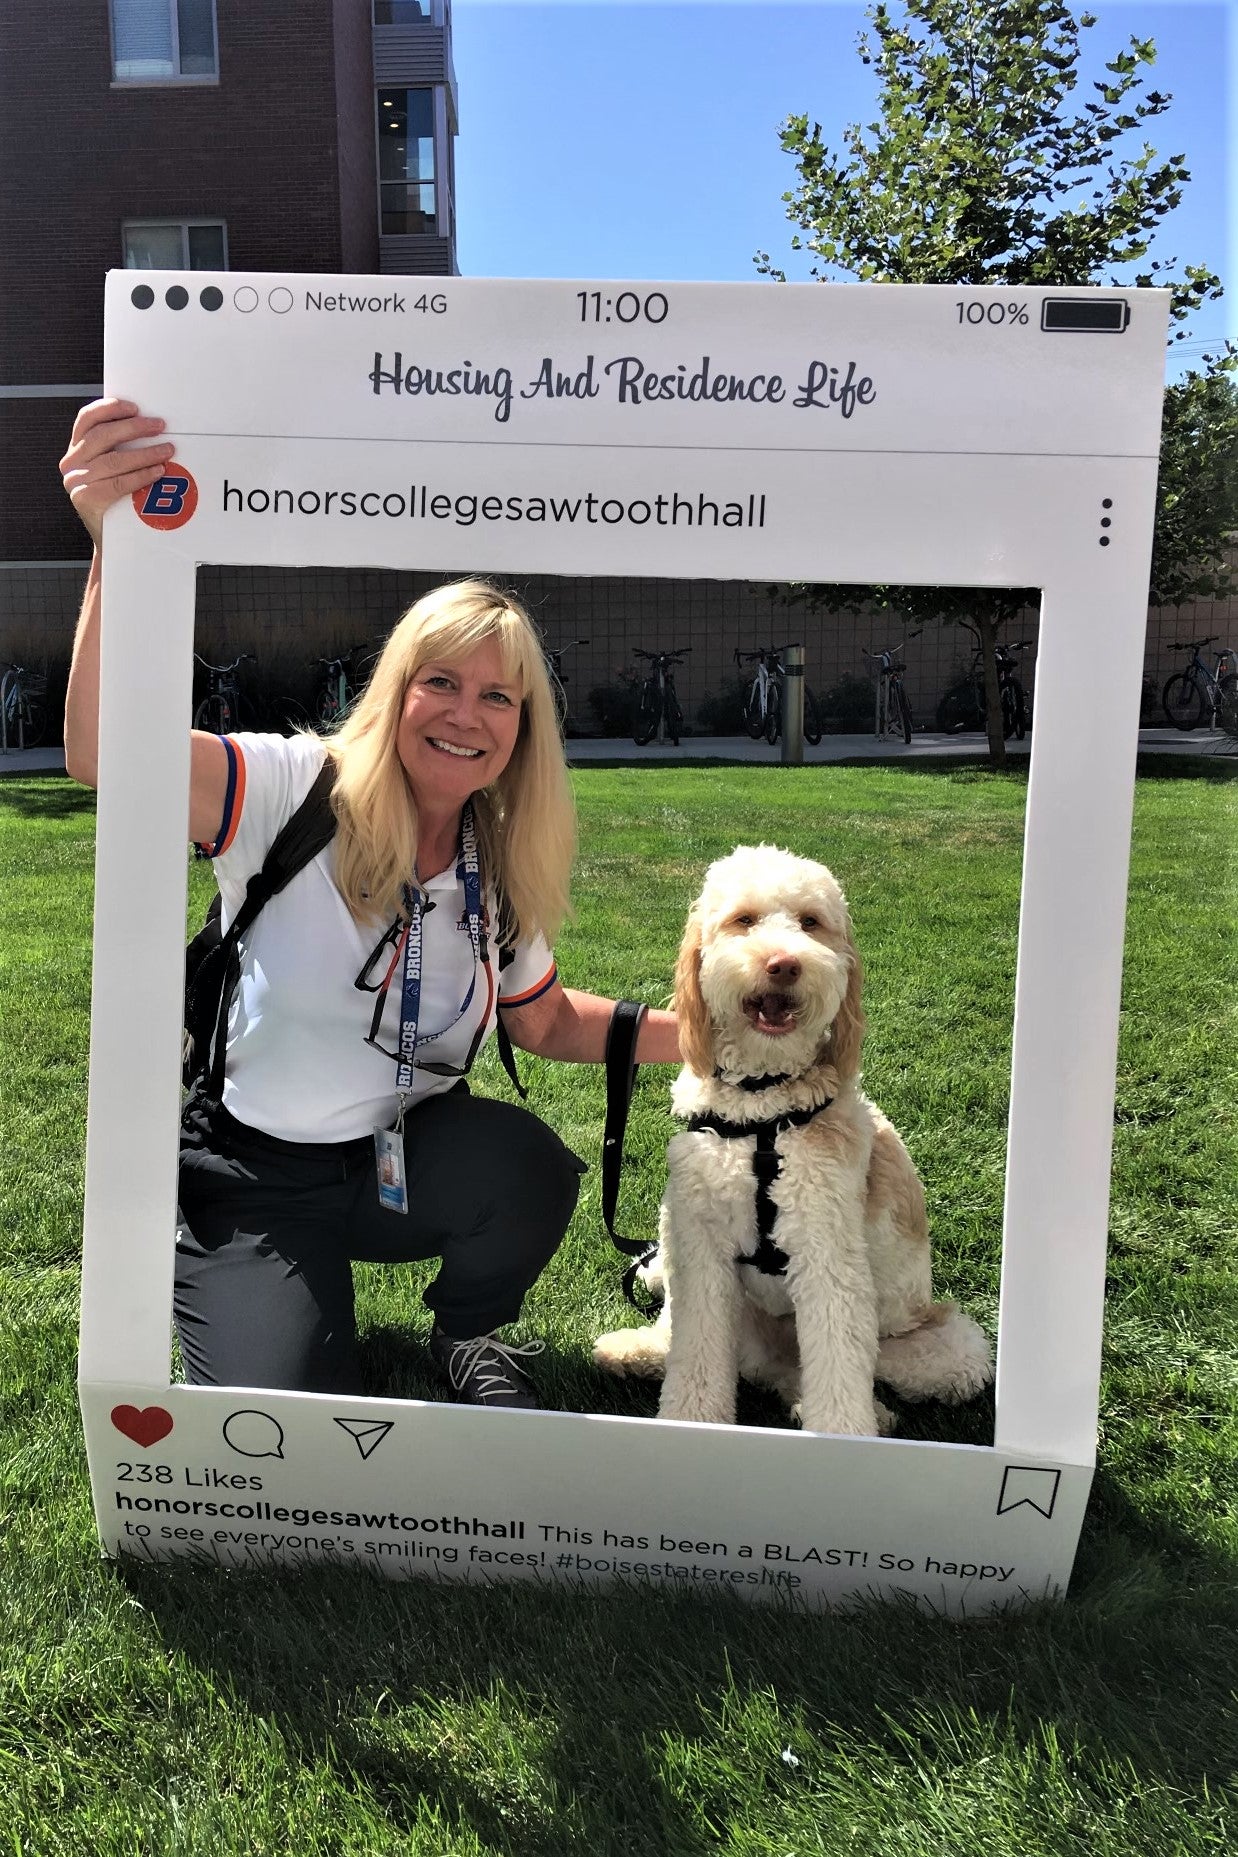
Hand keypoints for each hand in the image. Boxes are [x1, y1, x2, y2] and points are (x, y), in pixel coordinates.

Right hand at [59, 399, 173, 549]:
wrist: (113, 541)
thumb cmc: (118, 501)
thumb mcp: (113, 469)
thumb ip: (118, 448)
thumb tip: (148, 425)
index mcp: (76, 449)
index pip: (87, 419)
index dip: (109, 409)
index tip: (134, 407)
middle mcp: (71, 463)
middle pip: (102, 436)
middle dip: (134, 428)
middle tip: (159, 426)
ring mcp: (76, 482)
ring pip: (113, 460)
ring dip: (144, 453)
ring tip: (166, 450)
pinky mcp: (85, 499)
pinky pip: (118, 483)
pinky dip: (140, 476)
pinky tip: (157, 472)